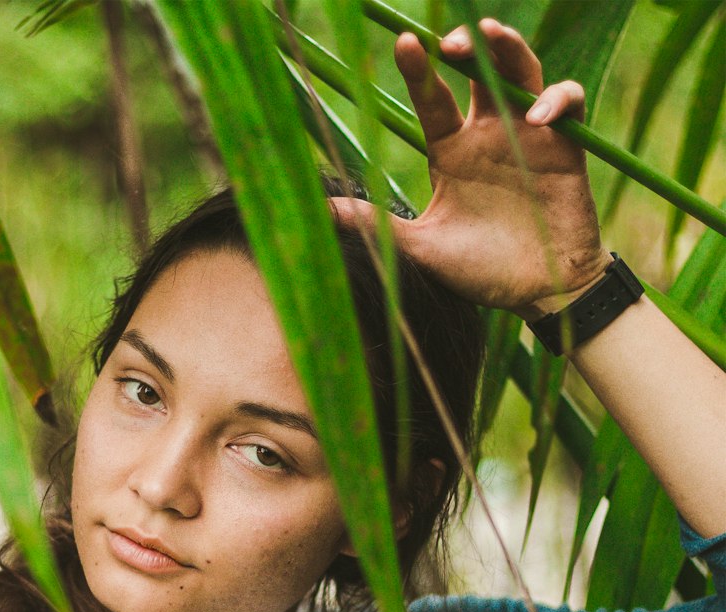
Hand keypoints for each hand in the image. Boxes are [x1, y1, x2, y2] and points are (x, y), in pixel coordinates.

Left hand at [333, 18, 608, 319]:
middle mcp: (487, 134)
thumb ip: (376, 226)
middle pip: (478, 69)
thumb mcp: (422, 248)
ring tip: (491, 39)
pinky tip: (537, 119)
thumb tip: (319, 211)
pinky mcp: (564, 146)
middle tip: (450, 44)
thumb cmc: (480, 271)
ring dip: (509, 49)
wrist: (536, 295)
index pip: (432, 97)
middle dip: (468, 44)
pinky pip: (568, 101)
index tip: (404, 44)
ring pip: (522, 70)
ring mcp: (527, 135)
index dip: (419, 69)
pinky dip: (556, 99)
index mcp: (451, 151)